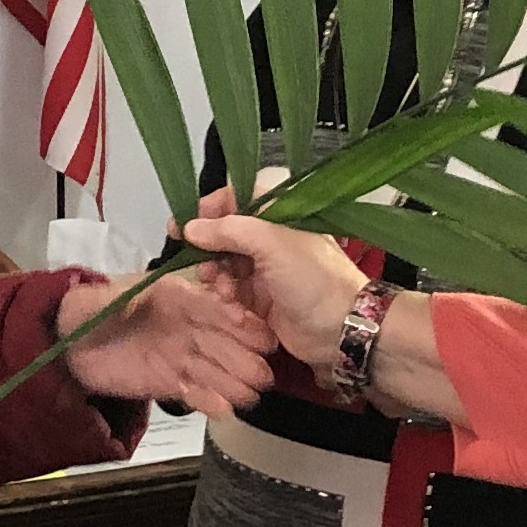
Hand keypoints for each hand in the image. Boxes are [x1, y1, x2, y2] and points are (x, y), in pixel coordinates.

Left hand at [57, 261, 274, 413]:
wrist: (66, 345)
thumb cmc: (87, 310)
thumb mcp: (104, 297)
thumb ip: (131, 297)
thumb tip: (154, 292)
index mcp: (174, 297)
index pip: (209, 306)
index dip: (230, 317)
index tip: (252, 327)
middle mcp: (185, 326)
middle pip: (219, 341)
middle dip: (242, 355)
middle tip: (264, 370)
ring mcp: (179, 356)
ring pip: (212, 369)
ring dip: (233, 382)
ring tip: (252, 395)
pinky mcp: (169, 383)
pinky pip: (193, 392)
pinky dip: (209, 401)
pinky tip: (226, 410)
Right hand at [179, 191, 370, 366]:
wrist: (341, 328)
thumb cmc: (314, 279)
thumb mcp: (272, 244)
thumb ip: (229, 230)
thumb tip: (191, 226)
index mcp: (280, 214)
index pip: (237, 198)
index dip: (209, 209)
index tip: (185, 224)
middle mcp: (271, 237)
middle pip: (225, 234)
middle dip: (208, 249)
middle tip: (200, 265)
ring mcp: (266, 268)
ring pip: (225, 264)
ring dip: (216, 275)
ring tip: (221, 288)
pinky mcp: (261, 297)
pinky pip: (231, 290)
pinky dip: (226, 296)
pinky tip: (231, 304)